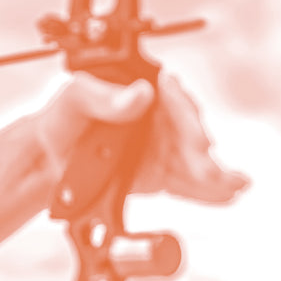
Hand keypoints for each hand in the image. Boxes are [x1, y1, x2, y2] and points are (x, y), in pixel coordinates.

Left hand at [36, 71, 249, 203]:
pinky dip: (209, 189)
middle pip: (188, 130)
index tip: (187, 124)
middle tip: (205, 168)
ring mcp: (164, 145)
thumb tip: (140, 93)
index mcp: (143, 87)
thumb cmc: (62, 120)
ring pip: (194, 158)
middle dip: (198, 150)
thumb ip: (101, 96)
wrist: (50, 158)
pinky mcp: (162, 172)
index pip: (172, 96)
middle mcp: (161, 115)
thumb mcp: (73, 100)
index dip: (183, 110)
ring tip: (230, 183)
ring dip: (213, 171)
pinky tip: (229, 192)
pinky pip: (188, 181)